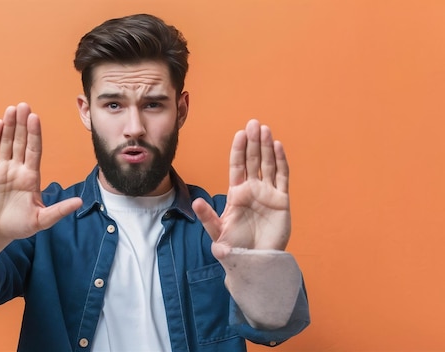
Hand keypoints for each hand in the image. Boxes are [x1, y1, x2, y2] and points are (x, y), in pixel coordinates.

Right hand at [0, 103, 81, 242]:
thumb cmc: (18, 226)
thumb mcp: (41, 220)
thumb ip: (59, 210)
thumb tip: (80, 203)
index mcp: (31, 177)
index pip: (34, 150)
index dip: (34, 134)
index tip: (35, 118)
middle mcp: (17, 169)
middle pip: (20, 142)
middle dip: (22, 124)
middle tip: (24, 105)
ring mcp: (1, 169)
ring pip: (5, 143)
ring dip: (8, 126)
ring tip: (11, 109)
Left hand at [192, 119, 290, 258]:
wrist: (255, 262)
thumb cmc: (235, 248)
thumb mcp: (218, 232)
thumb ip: (207, 217)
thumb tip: (195, 202)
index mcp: (236, 193)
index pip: (237, 166)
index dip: (239, 150)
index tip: (240, 134)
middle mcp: (252, 190)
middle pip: (253, 160)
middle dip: (253, 142)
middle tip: (254, 123)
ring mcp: (268, 194)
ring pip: (268, 165)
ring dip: (267, 147)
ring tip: (265, 129)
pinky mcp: (282, 201)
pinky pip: (282, 178)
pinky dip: (281, 162)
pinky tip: (278, 146)